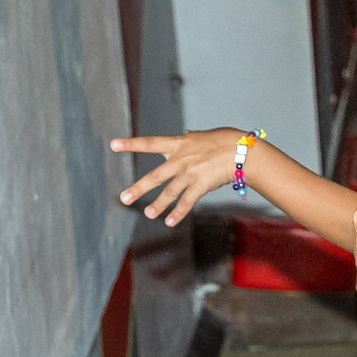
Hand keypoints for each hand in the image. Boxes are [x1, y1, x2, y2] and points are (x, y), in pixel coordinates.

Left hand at [112, 128, 246, 224]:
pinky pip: (187, 201)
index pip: (150, 143)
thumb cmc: (227, 140)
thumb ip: (191, 138)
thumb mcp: (203, 135)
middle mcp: (180, 160)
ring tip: (148, 214)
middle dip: (139, 188)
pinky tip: (170, 222)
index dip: (130, 144)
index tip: (113, 145)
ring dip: (158, 205)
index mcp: (179, 144)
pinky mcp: (201, 185)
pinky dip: (178, 212)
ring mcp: (190, 174)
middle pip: (155, 176)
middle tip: (124, 198)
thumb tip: (187, 134)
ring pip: (170, 192)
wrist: (243, 151)